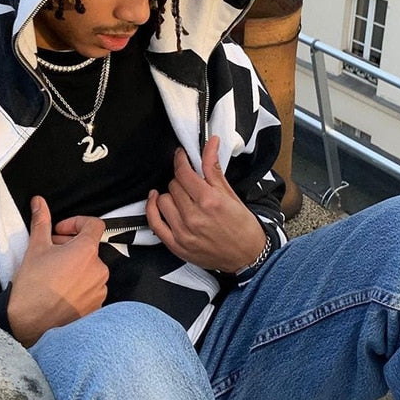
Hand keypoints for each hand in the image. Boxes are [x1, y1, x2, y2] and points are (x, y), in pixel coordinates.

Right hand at [7, 196, 108, 346]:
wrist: (32, 328)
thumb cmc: (33, 289)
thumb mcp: (35, 249)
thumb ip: (42, 222)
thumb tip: (39, 202)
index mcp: (87, 251)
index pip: (94, 224)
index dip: (76, 223)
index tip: (60, 231)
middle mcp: (99, 269)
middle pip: (90, 247)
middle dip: (71, 244)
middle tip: (51, 250)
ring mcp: (100, 289)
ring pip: (90, 268)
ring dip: (75, 265)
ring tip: (54, 272)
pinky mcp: (97, 307)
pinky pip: (91, 287)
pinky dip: (79, 283)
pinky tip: (60, 289)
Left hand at [146, 135, 266, 272]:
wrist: (247, 256)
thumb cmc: (242, 226)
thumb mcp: (230, 193)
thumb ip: (213, 167)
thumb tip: (209, 143)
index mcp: (209, 201)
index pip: (183, 172)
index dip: (180, 160)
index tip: (181, 156)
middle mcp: (194, 217)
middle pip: (173, 185)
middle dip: (181, 180)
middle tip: (191, 183)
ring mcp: (183, 232)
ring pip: (163, 200)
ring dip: (171, 195)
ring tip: (183, 197)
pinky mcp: (176, 245)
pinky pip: (154, 222)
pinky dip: (152, 208)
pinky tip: (156, 200)